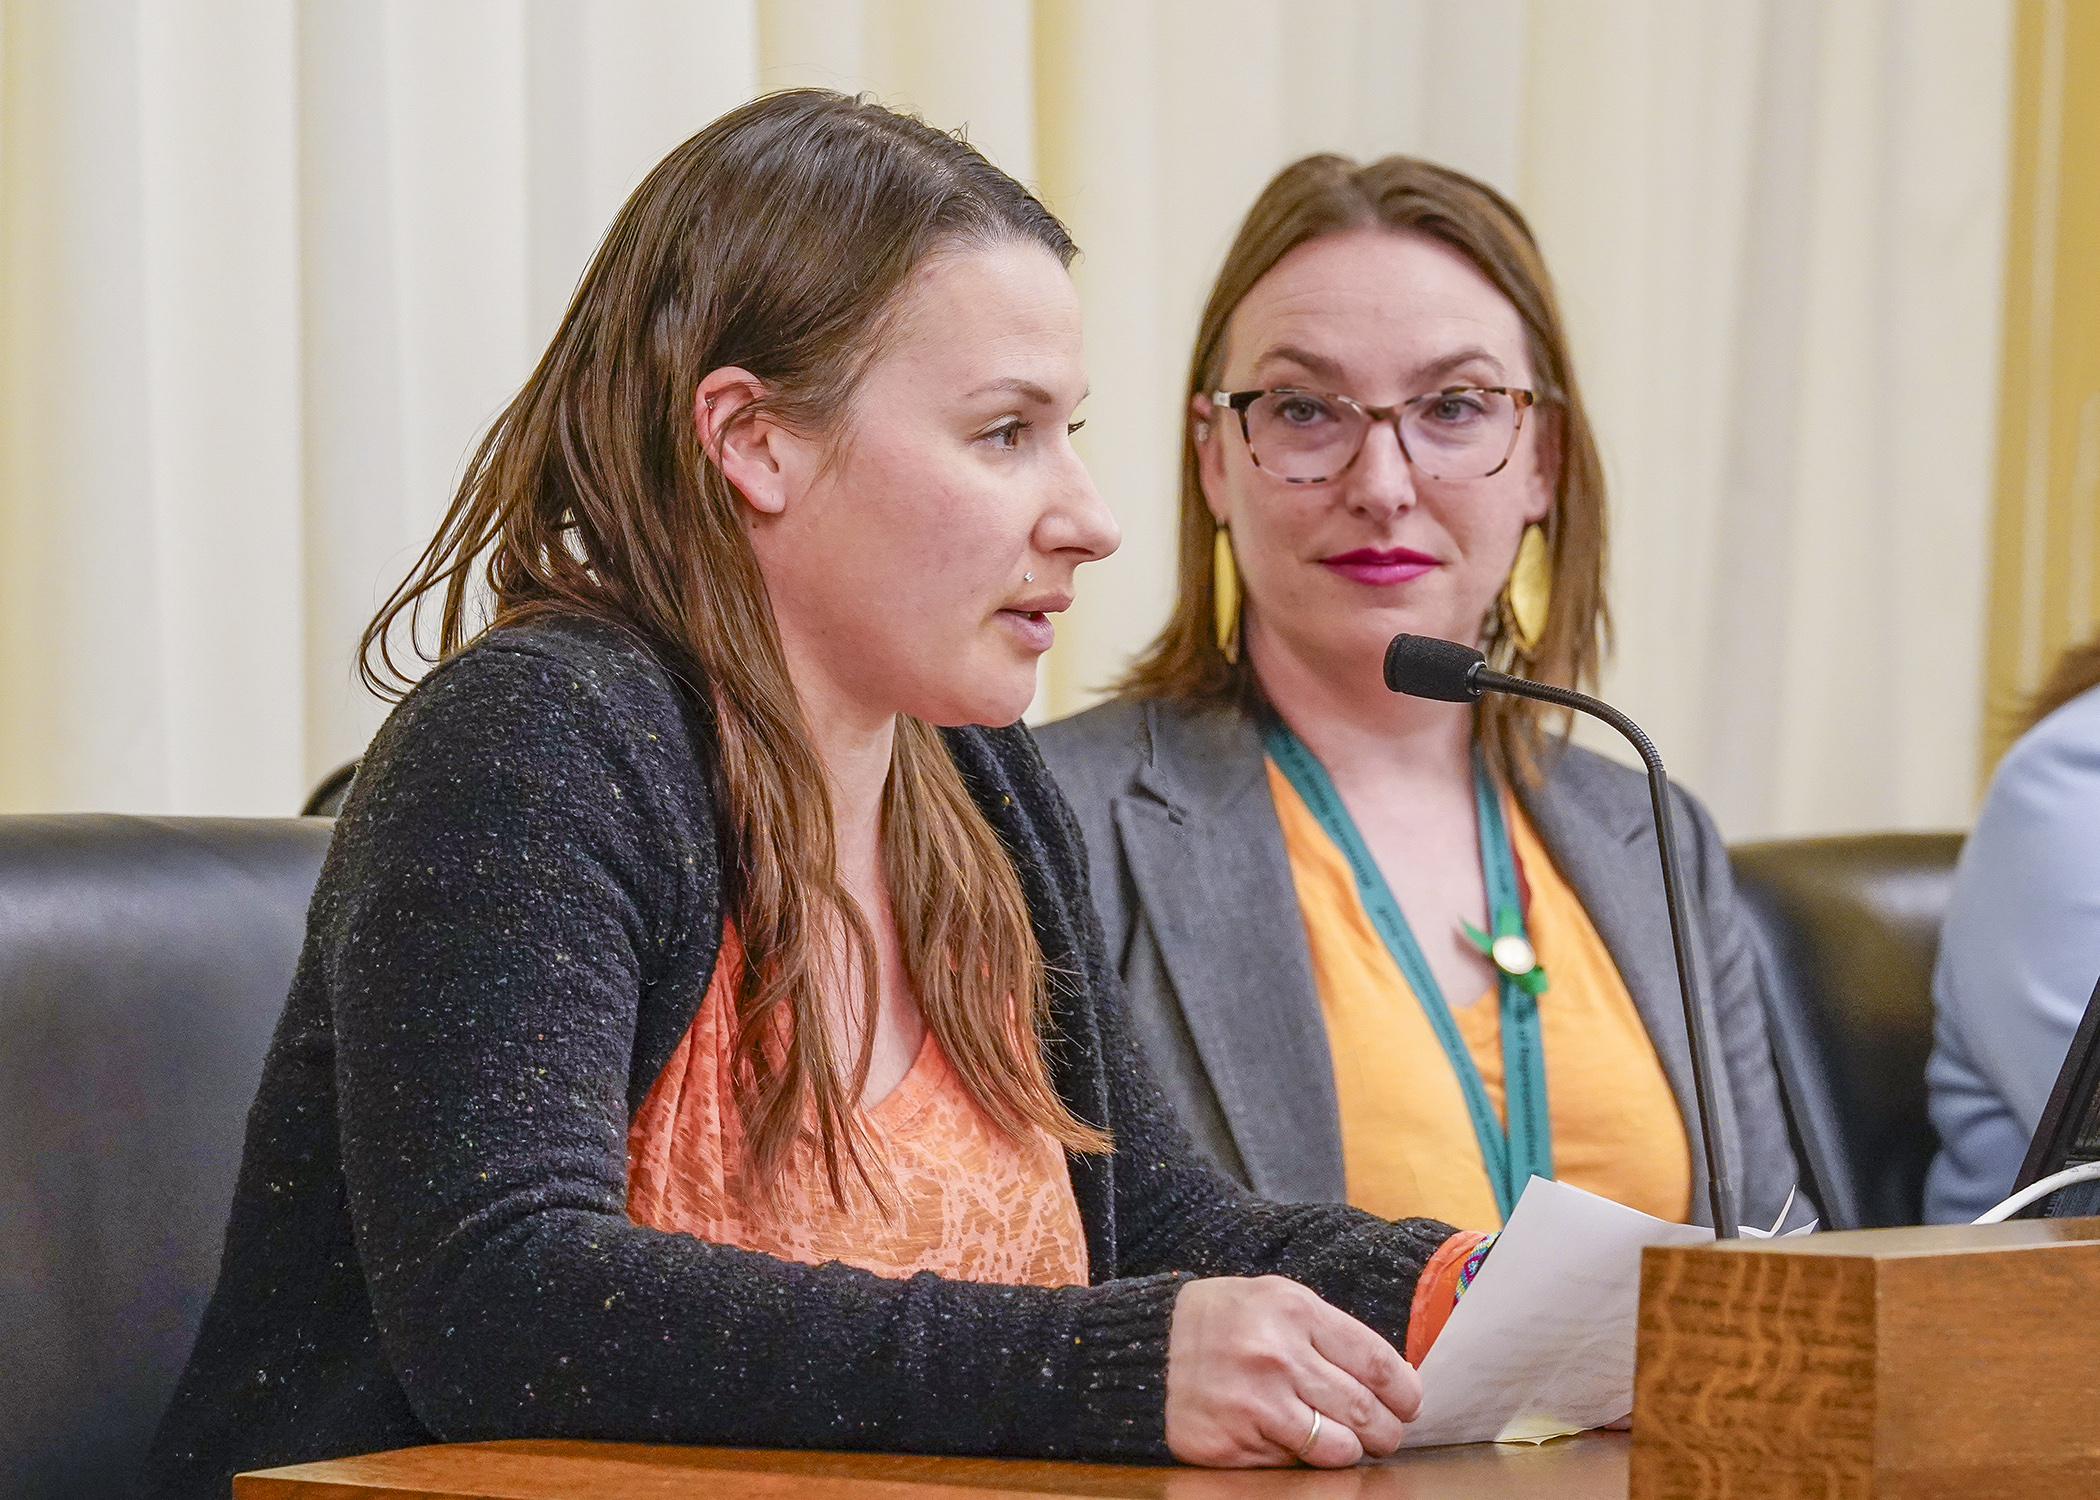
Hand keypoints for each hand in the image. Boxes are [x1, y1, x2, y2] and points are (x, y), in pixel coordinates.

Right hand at [1164, 1276, 1422, 1467]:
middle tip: (1386, 1434)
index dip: (1404, 1391)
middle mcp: (1277, 1356)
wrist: (1145, 1350)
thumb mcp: (1272, 1300)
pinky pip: (1293, 1462)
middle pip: (1365, 1410)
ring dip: (1351, 1451)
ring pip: (1338, 1447)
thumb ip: (1326, 1332)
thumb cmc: (1218, 1323)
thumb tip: (1389, 1376)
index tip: (1409, 1403)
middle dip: (1387, 1431)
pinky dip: (1301, 1457)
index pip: (1376, 1361)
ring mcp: (1254, 1404)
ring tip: (1347, 1443)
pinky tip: (1291, 1439)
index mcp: (1293, 1311)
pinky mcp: (1234, 1443)